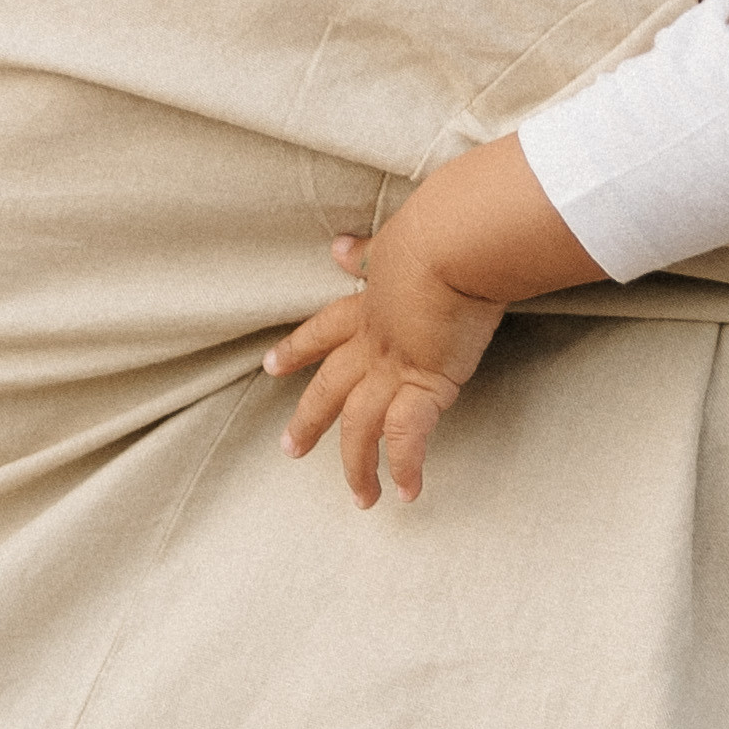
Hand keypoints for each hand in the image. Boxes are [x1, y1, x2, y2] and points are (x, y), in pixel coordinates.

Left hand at [264, 229, 503, 507]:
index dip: (298, 350)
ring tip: (359, 498)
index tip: (272, 366)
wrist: (455, 241)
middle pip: (330, 389)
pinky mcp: (426, 384)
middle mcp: (374, 342)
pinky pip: (407, 437)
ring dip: (356, 466)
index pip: (323, 331)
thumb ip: (368, 252)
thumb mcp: (393, 240)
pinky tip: (407, 493)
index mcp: (368, 305)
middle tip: (289, 449)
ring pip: (360, 426)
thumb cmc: (437, 230)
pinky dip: (404, 467)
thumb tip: (340, 248)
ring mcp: (395, 367)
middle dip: (308, 420)